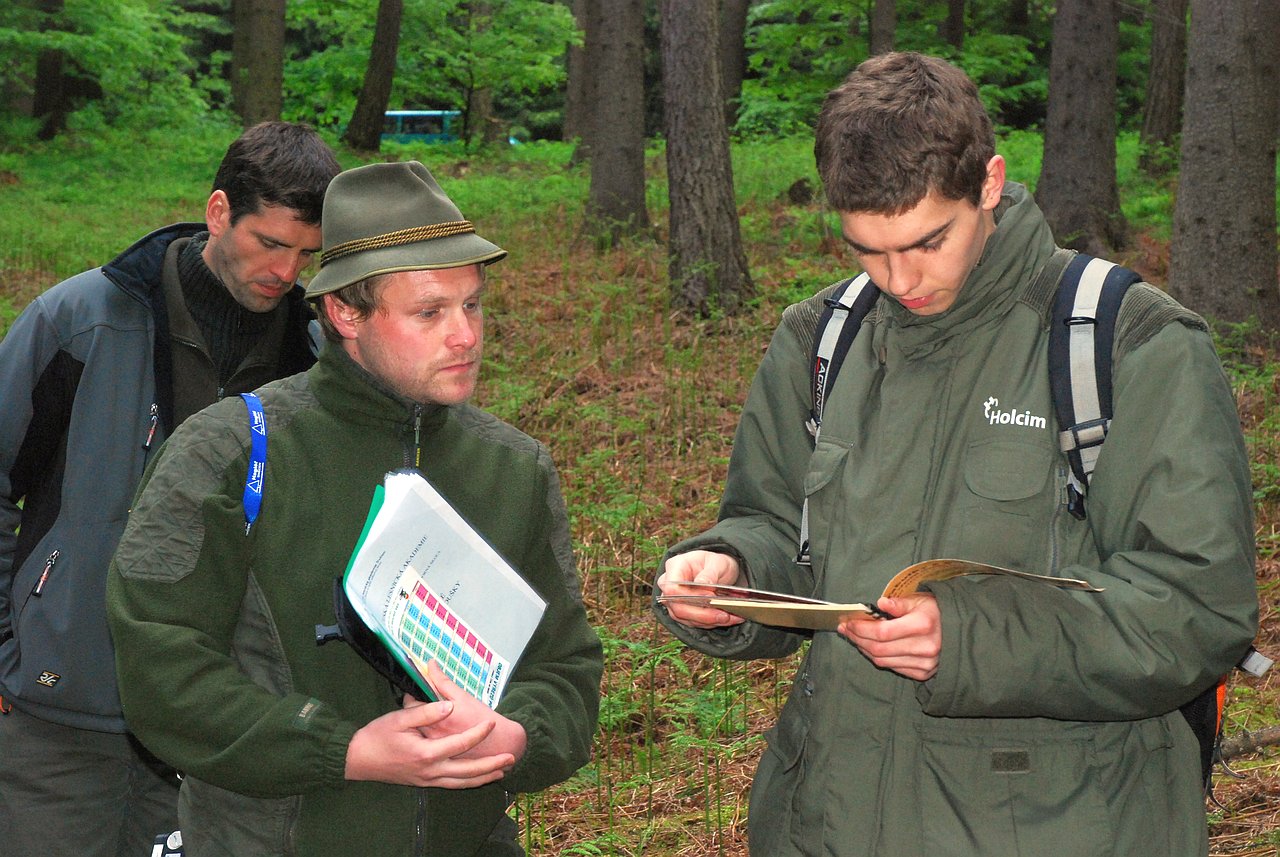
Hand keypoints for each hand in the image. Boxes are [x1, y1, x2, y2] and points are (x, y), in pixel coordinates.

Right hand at [344, 694, 512, 788]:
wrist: (357, 760)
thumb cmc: (377, 736)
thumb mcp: (400, 718)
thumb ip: (426, 712)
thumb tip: (449, 706)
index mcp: (426, 754)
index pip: (460, 744)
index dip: (478, 733)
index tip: (492, 723)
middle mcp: (430, 771)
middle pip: (468, 771)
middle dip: (491, 765)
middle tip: (511, 758)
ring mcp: (427, 780)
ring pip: (461, 782)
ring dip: (483, 777)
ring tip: (502, 772)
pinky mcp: (424, 782)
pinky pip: (452, 785)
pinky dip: (468, 783)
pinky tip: (477, 779)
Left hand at [410, 660, 526, 762]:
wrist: (500, 744)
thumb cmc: (482, 719)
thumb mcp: (463, 697)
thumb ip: (443, 682)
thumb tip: (430, 664)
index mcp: (436, 719)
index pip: (411, 704)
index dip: (412, 695)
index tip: (417, 691)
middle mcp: (431, 736)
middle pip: (410, 720)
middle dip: (413, 709)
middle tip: (420, 702)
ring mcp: (434, 750)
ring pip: (415, 733)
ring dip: (417, 723)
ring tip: (426, 717)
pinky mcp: (438, 758)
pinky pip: (424, 744)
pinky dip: (424, 736)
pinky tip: (433, 730)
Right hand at [656, 550, 746, 628]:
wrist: (717, 570)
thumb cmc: (714, 563)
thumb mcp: (716, 562)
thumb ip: (709, 573)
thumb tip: (703, 584)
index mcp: (674, 568)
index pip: (672, 588)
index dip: (688, 597)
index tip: (710, 597)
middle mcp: (670, 586)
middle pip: (679, 608)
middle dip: (703, 615)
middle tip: (724, 615)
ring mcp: (674, 601)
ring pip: (687, 619)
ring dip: (710, 621)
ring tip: (731, 617)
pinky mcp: (684, 613)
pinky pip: (696, 622)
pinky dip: (713, 622)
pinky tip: (729, 619)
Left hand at [837, 592, 941, 680]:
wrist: (962, 633)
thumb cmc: (937, 612)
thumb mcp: (921, 600)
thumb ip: (899, 603)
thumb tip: (880, 603)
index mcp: (923, 625)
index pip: (882, 632)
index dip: (861, 628)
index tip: (848, 622)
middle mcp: (925, 647)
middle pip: (879, 648)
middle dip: (857, 639)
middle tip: (846, 629)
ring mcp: (925, 663)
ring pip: (883, 661)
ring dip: (865, 649)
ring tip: (855, 637)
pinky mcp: (924, 673)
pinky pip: (893, 667)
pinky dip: (878, 657)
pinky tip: (871, 647)